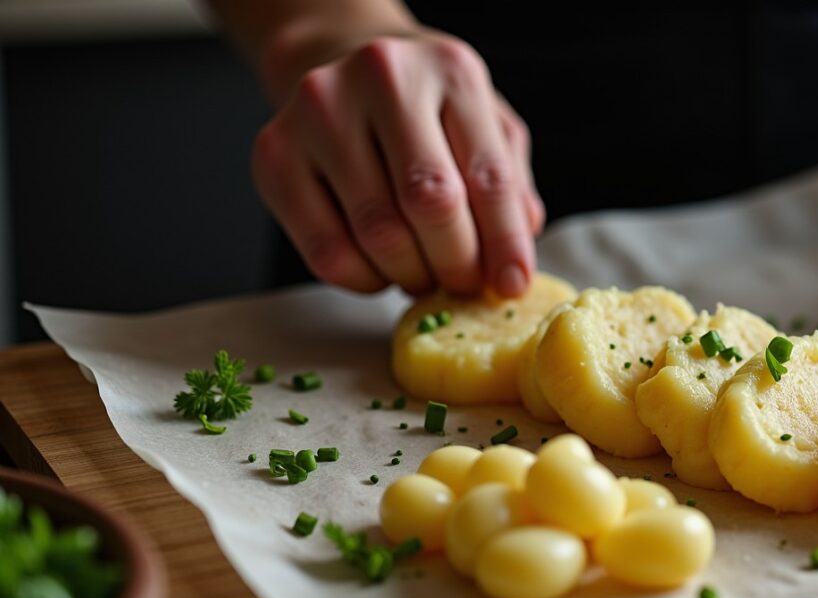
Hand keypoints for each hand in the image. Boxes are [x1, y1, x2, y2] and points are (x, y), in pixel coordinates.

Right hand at [250, 31, 542, 295]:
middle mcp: (382, 77)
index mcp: (450, 70)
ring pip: (379, 235)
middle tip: (463, 285)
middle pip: (431, 204)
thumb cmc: (426, 108)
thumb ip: (509, 189)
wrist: (342, 61)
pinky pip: (326, 251)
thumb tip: (511, 265)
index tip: (511, 284)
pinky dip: (363, 279)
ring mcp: (319, 112)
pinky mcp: (274, 154)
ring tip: (423, 272)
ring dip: (411, 274)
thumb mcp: (485, 128)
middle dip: (457, 264)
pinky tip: (379, 268)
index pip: (489, 176)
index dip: (505, 244)